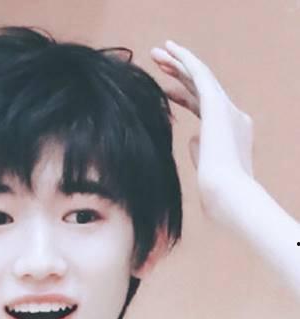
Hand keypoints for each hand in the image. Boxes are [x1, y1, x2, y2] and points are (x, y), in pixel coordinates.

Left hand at [151, 41, 253, 224]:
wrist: (227, 195)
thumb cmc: (215, 194)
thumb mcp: (206, 168)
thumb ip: (201, 150)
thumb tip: (192, 138)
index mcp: (229, 132)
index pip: (202, 106)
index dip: (182, 95)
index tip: (162, 90)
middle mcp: (233, 116)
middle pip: (200, 88)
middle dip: (178, 73)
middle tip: (158, 61)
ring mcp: (228, 110)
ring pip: (200, 77)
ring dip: (178, 63)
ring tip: (157, 53)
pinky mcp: (219, 106)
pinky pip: (201, 75)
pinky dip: (186, 61)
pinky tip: (171, 52)